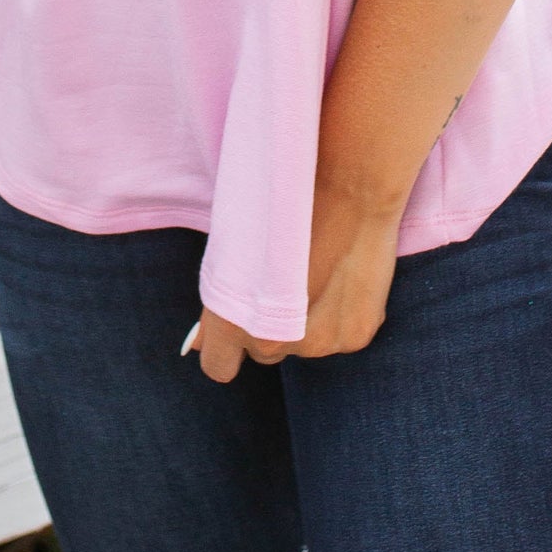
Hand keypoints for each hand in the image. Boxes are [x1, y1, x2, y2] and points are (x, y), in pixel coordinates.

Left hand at [188, 183, 401, 382]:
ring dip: (307, 323)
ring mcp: (319, 345)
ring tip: (320, 271)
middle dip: (269, 327)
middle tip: (285, 281)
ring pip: (304, 345)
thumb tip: (196, 345)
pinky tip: (344, 276)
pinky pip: (339, 336)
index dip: (224, 346)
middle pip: (264, 352)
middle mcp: (274, 344)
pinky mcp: (355, 337)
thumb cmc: (283, 204)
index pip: (218, 366)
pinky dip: (340, 316)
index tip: (236, 323)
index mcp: (235, 323)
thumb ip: (218, 302)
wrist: (350, 185)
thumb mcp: (236, 246)